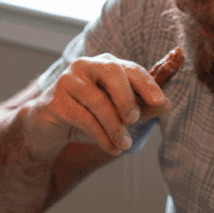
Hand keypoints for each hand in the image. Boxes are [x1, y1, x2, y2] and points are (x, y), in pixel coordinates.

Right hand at [21, 55, 171, 159]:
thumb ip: (141, 108)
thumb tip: (167, 105)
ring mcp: (68, 81)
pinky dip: (100, 136)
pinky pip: (83, 118)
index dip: (147, 84)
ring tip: (124, 145)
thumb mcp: (117, 114)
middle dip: (127, 97)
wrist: (46, 128)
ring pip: (97, 100)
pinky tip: (110, 148)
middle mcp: (86, 66)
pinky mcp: (55, 101)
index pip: (130, 68)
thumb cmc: (86, 117)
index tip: (160, 102)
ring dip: (114, 126)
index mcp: (105, 65)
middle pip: (112, 72)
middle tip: (134, 120)